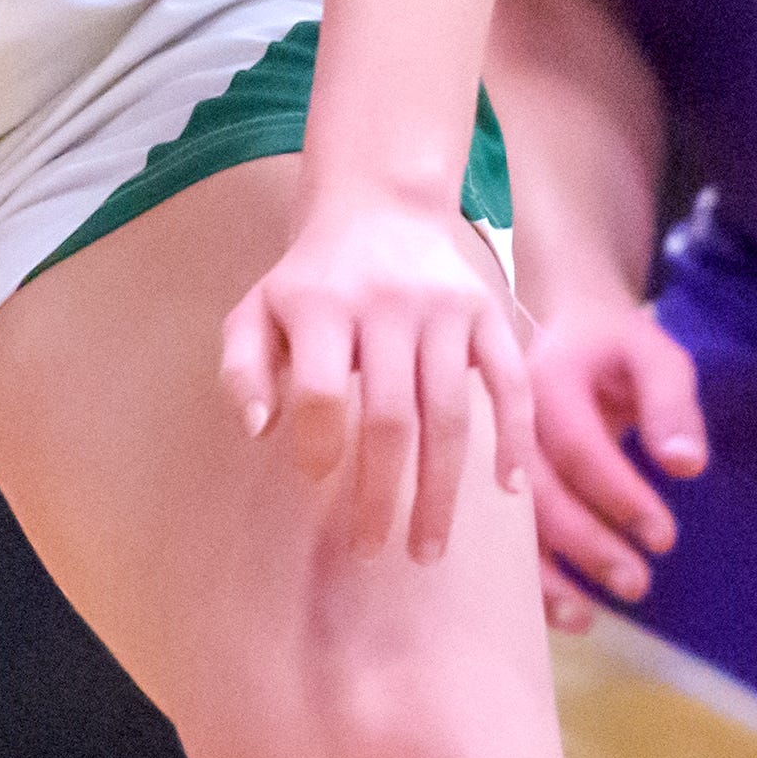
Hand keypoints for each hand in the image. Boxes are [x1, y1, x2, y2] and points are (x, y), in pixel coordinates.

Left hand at [219, 191, 536, 562]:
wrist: (379, 207)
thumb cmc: (311, 281)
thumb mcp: (257, 309)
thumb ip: (242, 367)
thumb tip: (256, 430)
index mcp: (322, 304)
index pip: (319, 391)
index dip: (317, 445)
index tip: (315, 482)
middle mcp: (387, 304)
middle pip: (389, 417)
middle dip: (381, 496)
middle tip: (373, 550)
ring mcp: (444, 309)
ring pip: (449, 414)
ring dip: (441, 491)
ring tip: (428, 548)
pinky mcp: (487, 311)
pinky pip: (509, 381)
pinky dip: (514, 437)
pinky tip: (507, 489)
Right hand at [524, 296, 704, 629]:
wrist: (562, 328)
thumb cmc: (614, 348)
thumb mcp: (654, 356)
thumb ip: (671, 404)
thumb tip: (685, 467)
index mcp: (542, 380)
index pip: (578, 446)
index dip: (619, 496)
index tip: (664, 538)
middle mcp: (504, 420)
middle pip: (535, 490)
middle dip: (585, 544)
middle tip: (637, 584)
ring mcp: (490, 452)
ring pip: (504, 520)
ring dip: (543, 574)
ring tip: (586, 618)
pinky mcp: (492, 480)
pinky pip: (500, 533)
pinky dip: (526, 576)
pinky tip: (559, 613)